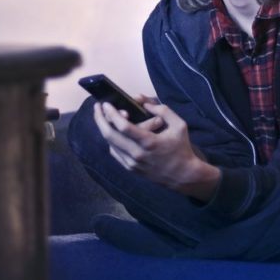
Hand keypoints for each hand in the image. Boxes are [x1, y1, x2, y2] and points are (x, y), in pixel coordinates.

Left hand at [92, 98, 220, 199]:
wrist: (183, 175)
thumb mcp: (179, 125)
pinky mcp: (131, 169)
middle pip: (110, 136)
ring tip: (102, 117)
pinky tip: (112, 132)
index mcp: (149, 142)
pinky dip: (111, 141)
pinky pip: (115, 152)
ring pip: (110, 144)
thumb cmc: (182, 149)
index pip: (123, 127)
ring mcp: (132, 163)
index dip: (111, 114)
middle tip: (96, 107)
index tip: (105, 104)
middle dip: (100, 119)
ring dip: (104, 129)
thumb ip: (163, 111)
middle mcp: (137, 154)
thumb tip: (146, 104)